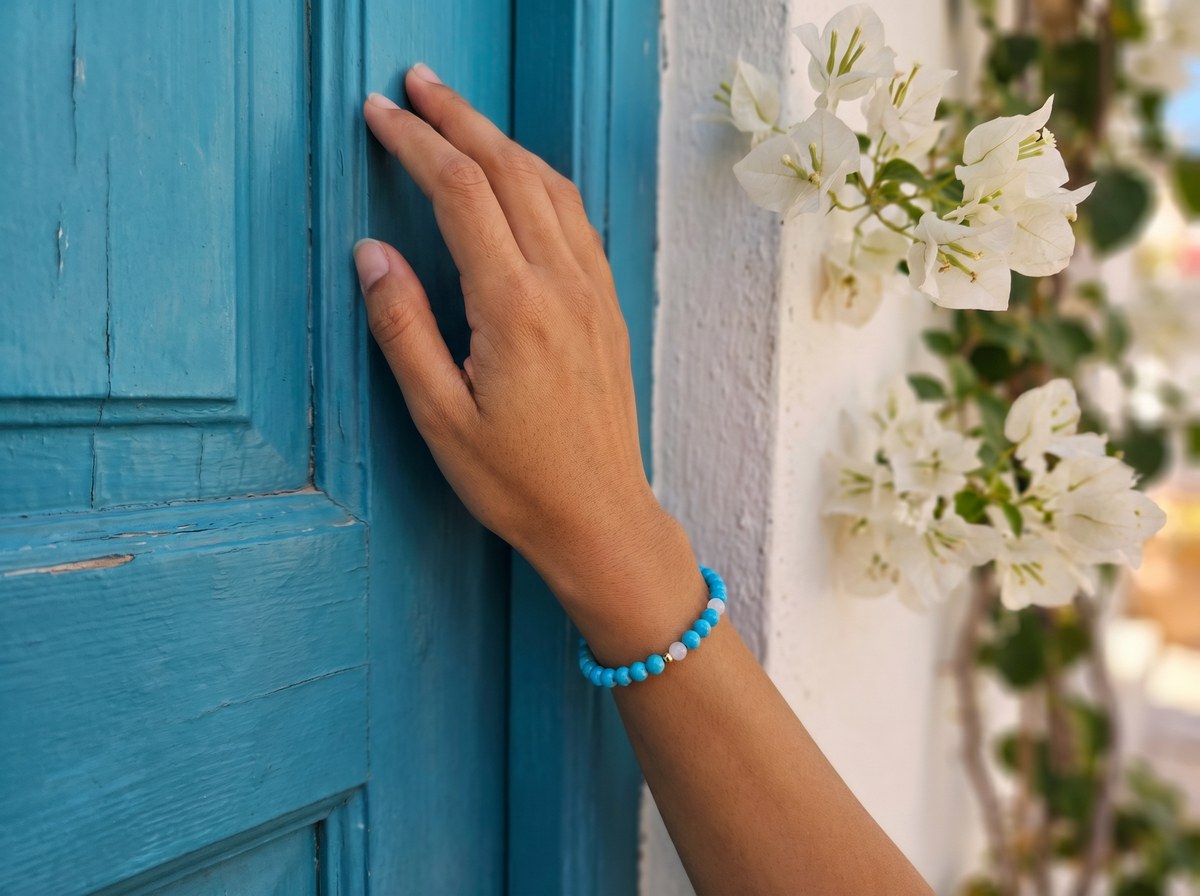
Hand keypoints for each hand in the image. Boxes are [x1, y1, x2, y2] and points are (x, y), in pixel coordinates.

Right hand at [353, 65, 697, 631]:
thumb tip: (372, 255)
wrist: (601, 517)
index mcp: (515, 307)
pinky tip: (522, 177)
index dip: (416, 142)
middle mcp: (562, 285)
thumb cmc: (518, 481)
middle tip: (415, 83)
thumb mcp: (439, 419)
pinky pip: (577, 219)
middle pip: (508, 170)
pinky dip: (541, 178)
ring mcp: (592, 292)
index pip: (461, 192)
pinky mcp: (607, 307)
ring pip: (549, 185)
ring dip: (502, 140)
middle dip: (458, 118)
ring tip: (459, 115)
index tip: (379, 113)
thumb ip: (403, 328)